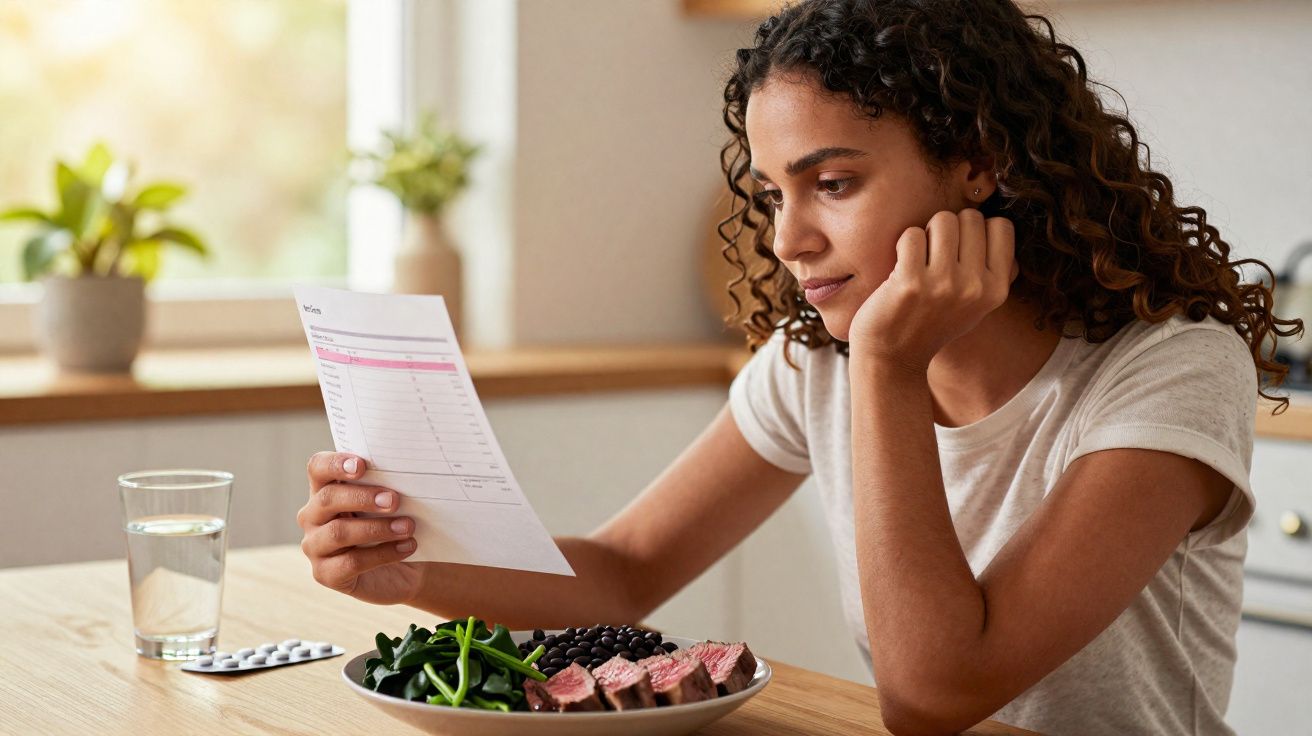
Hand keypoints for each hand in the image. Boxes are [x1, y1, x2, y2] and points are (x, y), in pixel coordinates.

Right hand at [298, 452, 422, 604]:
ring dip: (377, 528)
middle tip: (394, 500)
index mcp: (325, 489)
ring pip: (338, 532)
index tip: (362, 465)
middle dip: (362, 497)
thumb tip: (405, 472)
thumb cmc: (393, 525)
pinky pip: (351, 562)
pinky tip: (406, 547)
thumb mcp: (390, 503)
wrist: (405, 568)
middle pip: (328, 499)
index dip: (335, 464)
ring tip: (408, 526)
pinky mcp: (325, 574)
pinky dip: (382, 554)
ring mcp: (315, 546)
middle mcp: (312, 516)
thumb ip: (386, 486)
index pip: (318, 468)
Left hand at [848, 208, 1016, 369]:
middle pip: (970, 218)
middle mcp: (975, 287)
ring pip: (942, 220)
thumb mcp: (977, 304)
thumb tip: (997, 225)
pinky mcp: (910, 282)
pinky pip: (912, 235)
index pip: (1001, 226)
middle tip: (935, 254)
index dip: (978, 228)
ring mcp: (943, 284)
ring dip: (926, 233)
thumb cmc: (933, 323)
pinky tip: (901, 267)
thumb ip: (993, 269)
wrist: (894, 357)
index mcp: (997, 289)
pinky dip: (903, 245)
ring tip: (919, 259)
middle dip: (949, 228)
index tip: (961, 247)